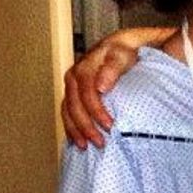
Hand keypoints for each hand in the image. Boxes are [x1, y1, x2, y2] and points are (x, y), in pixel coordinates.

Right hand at [61, 33, 145, 148]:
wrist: (123, 46)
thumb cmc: (125, 51)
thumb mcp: (122, 55)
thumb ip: (112, 69)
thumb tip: (101, 87)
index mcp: (84, 67)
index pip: (86, 93)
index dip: (96, 111)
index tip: (109, 126)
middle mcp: (74, 77)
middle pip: (74, 105)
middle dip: (86, 126)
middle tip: (100, 142)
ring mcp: (72, 86)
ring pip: (67, 111)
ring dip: (75, 130)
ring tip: (86, 146)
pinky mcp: (74, 94)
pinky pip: (67, 113)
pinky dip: (71, 128)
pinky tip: (78, 141)